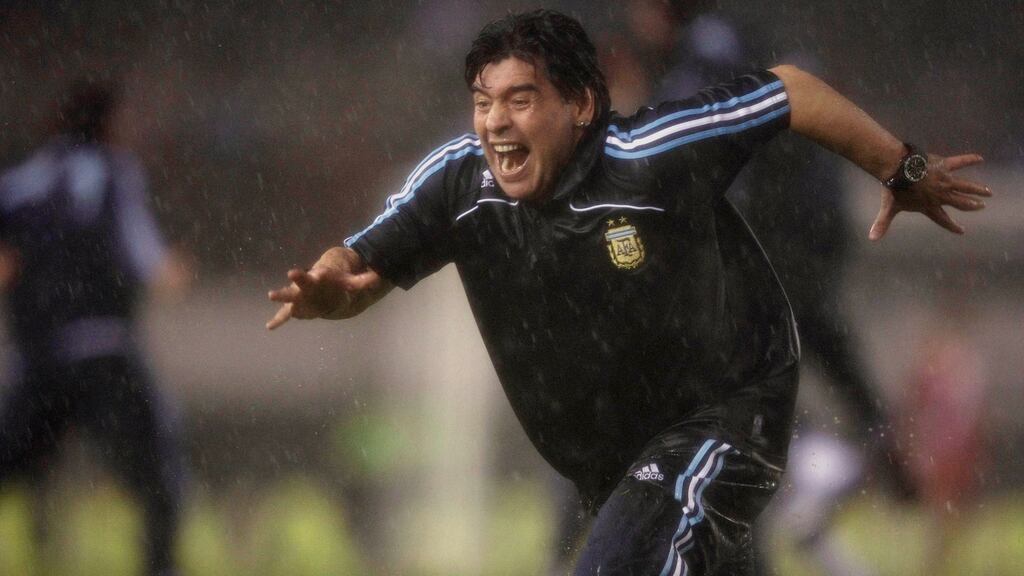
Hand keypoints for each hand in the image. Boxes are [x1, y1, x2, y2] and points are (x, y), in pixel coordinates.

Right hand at [266, 247, 388, 329]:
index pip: (320, 274)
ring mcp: (300, 295)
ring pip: (290, 295)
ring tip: (271, 294)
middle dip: (298, 278)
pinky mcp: (296, 306)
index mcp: (321, 277)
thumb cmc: (337, 282)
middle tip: (292, 272)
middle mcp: (308, 284)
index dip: (320, 274)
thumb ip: (363, 281)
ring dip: (282, 295)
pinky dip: (279, 320)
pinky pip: (285, 313)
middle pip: (302, 281)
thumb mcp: (351, 282)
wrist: (322, 282)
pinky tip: (269, 326)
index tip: (318, 272)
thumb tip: (379, 277)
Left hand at [869, 153, 991, 239]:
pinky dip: (970, 159)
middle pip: (959, 202)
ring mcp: (944, 180)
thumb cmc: (893, 189)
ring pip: (965, 186)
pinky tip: (980, 158)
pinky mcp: (944, 165)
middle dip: (971, 206)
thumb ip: (882, 223)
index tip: (961, 230)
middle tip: (981, 207)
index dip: (952, 226)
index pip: (942, 219)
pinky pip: (960, 162)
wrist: (897, 169)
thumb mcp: (889, 208)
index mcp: (929, 206)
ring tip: (988, 192)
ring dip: (977, 189)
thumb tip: (871, 238)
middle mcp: (940, 195)